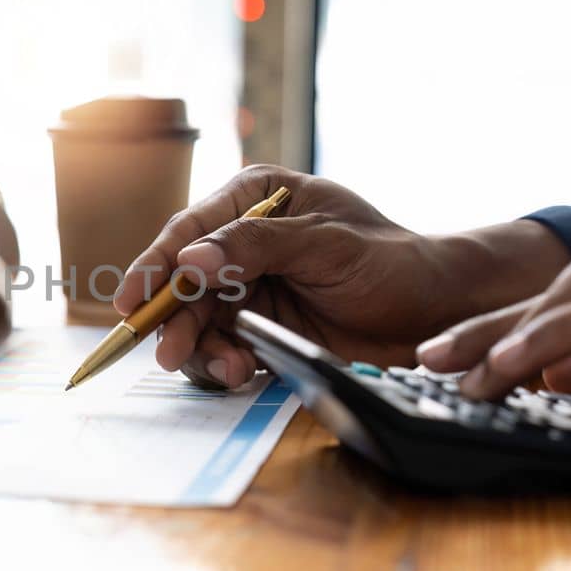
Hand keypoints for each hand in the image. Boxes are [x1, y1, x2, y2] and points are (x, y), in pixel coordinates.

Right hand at [115, 165, 570, 387]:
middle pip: (184, 278)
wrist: (437, 312)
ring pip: (199, 317)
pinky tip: (242, 372)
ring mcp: (250, 284)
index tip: (132, 299)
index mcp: (256, 198)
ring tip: (229, 369)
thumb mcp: (327, 246)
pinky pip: (223, 343)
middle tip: (168, 353)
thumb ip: (256, 247)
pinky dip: (224, 361)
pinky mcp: (260, 324)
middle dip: (175, 318)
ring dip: (203, 346)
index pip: (191, 228)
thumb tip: (190, 259)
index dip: (156, 264)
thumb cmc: (392, 262)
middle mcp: (243, 239)